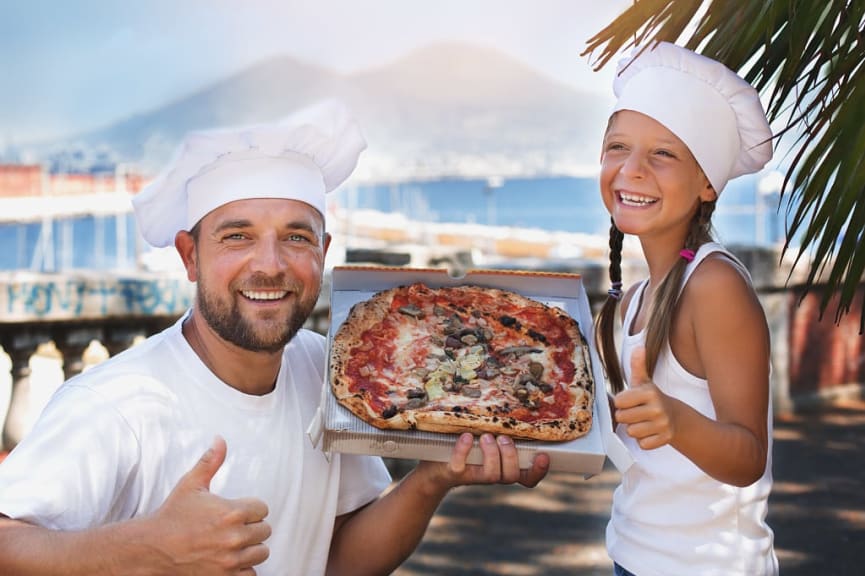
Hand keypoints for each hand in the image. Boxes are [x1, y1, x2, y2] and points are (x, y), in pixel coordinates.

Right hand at [151, 436, 271, 573]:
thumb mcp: (191, 484)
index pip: (263, 509)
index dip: (250, 508)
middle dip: (252, 527)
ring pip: (261, 552)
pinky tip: (230, 558)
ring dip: (250, 547)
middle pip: (265, 530)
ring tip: (232, 542)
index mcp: (232, 512)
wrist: (152, 548)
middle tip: (233, 526)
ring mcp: (230, 560)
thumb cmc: (172, 516)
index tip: (236, 510)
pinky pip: (251, 574)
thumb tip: (220, 440)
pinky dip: (243, 568)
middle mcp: (234, 537)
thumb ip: (210, 462)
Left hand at [418, 432, 549, 490]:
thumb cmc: (466, 445)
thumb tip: (514, 398)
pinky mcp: (454, 472)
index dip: (538, 471)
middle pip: (512, 476)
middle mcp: (492, 474)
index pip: (528, 477)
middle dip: (510, 456)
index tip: (543, 455)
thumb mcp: (485, 436)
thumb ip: (500, 426)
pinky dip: (464, 450)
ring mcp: (474, 475)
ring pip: (493, 476)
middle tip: (502, 438)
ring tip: (485, 437)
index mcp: (503, 466)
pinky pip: (460, 466)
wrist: (433, 465)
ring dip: (492, 454)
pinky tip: (466, 436)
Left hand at [613, 346, 677, 449]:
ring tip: (644, 422)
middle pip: (623, 418)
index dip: (622, 403)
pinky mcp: (666, 438)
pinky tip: (650, 432)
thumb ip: (638, 366)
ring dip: (635, 429)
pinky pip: (642, 444)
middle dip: (626, 417)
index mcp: (650, 392)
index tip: (631, 401)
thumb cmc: (652, 399)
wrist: (675, 417)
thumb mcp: (644, 382)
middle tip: (637, 413)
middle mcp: (658, 408)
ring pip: (631, 432)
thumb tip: (639, 347)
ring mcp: (663, 424)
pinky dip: (644, 440)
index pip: (619, 402)